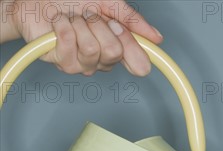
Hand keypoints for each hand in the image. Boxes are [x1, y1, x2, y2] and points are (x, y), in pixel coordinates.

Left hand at [2, 0, 162, 75]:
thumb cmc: (70, 1)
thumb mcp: (107, 3)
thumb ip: (132, 20)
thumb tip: (156, 38)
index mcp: (117, 48)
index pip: (138, 63)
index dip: (131, 46)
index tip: (117, 26)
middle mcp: (102, 61)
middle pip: (114, 53)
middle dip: (99, 26)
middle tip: (88, 17)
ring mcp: (84, 65)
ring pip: (93, 50)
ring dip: (80, 24)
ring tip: (72, 19)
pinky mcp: (64, 64)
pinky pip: (71, 44)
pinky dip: (63, 25)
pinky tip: (59, 23)